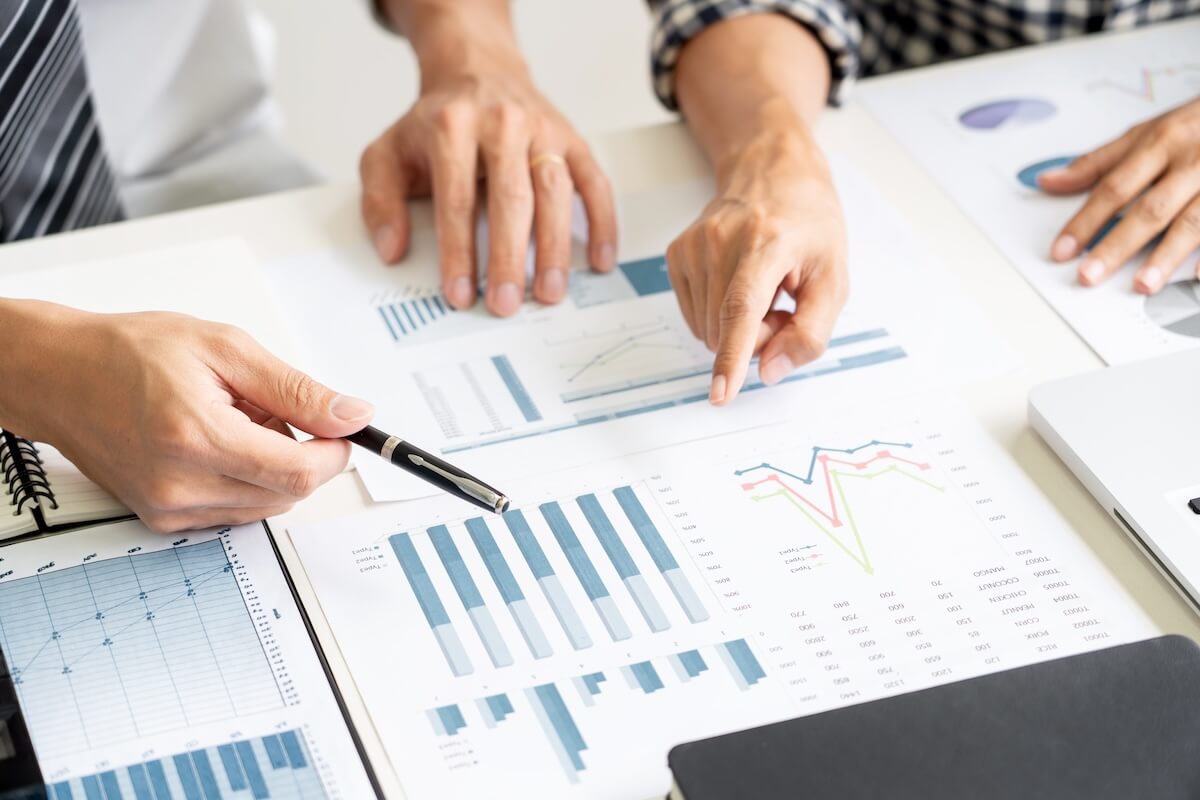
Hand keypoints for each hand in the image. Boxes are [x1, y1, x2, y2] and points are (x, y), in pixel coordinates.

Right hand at [7, 304, 373, 532]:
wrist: (61, 375)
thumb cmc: (132, 352)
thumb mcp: (227, 349)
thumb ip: (297, 390)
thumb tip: (352, 415)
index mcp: (197, 437)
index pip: (299, 473)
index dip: (334, 453)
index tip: (338, 430)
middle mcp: (180, 485)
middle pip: (287, 494)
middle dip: (300, 454)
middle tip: (267, 410)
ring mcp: (169, 509)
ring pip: (265, 506)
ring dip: (270, 468)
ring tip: (234, 421)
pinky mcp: (163, 520)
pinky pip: (235, 511)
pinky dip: (244, 480)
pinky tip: (214, 445)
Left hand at [359, 12, 615, 316]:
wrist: (477, 69)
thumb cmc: (435, 124)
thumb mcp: (387, 153)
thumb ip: (380, 201)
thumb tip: (392, 250)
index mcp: (451, 126)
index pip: (456, 198)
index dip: (458, 251)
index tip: (460, 293)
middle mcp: (501, 123)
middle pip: (511, 197)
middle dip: (508, 257)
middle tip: (506, 303)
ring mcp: (543, 131)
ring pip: (555, 192)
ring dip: (554, 247)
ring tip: (549, 292)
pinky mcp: (573, 139)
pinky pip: (595, 182)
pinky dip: (602, 222)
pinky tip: (600, 259)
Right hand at [666, 126, 847, 404]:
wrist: (773, 173)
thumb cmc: (808, 226)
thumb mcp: (834, 277)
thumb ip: (810, 332)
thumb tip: (769, 372)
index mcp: (767, 243)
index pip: (741, 309)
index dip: (732, 356)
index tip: (721, 392)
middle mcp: (722, 241)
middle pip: (726, 329)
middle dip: (756, 336)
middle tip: (782, 304)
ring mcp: (693, 246)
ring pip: (707, 329)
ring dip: (736, 326)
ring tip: (761, 289)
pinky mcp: (677, 254)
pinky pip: (695, 316)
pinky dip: (718, 315)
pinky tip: (737, 284)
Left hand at [1042, 97, 1199, 292]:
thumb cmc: (1192, 126)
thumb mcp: (1145, 133)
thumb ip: (1097, 163)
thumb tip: (1048, 181)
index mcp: (1160, 144)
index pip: (1114, 187)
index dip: (1086, 221)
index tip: (1062, 251)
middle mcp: (1191, 162)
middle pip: (1150, 208)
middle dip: (1118, 245)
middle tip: (1090, 275)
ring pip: (1192, 221)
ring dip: (1166, 255)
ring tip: (1142, 285)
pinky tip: (1196, 274)